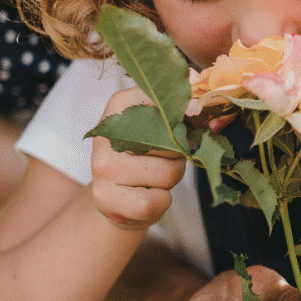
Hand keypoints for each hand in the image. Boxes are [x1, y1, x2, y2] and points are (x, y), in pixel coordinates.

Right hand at [90, 87, 187, 229]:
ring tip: (153, 178)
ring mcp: (103, 166)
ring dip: (171, 180)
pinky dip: (161, 202)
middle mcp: (107, 134)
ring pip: (168, 173)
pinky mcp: (105, 197)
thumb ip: (181, 114)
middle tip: (162, 159)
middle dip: (179, 155)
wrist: (115, 198)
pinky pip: (156, 201)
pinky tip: (147, 196)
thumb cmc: (145, 158)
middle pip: (173, 141)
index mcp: (121, 105)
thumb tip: (198, 106)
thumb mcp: (160, 128)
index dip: (185, 111)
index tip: (194, 114)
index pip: (162, 98)